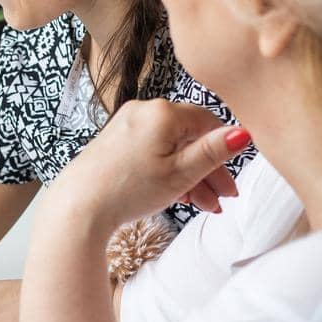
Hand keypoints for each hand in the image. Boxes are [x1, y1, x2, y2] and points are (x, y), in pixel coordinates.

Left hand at [48, 99, 248, 232]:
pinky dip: (167, 172)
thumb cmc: (127, 191)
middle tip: (223, 199)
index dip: (225, 151)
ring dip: (190, 176)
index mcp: (163, 112)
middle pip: (189, 137)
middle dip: (208, 171)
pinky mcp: (115, 142)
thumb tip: (243, 132)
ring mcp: (126, 125)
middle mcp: (143, 112)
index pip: (208, 122)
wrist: (77, 208)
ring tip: (204, 206)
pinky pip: (152, 153)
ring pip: (171, 148)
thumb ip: (213, 152)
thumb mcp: (180, 174)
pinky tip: (179, 197)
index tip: (233, 178)